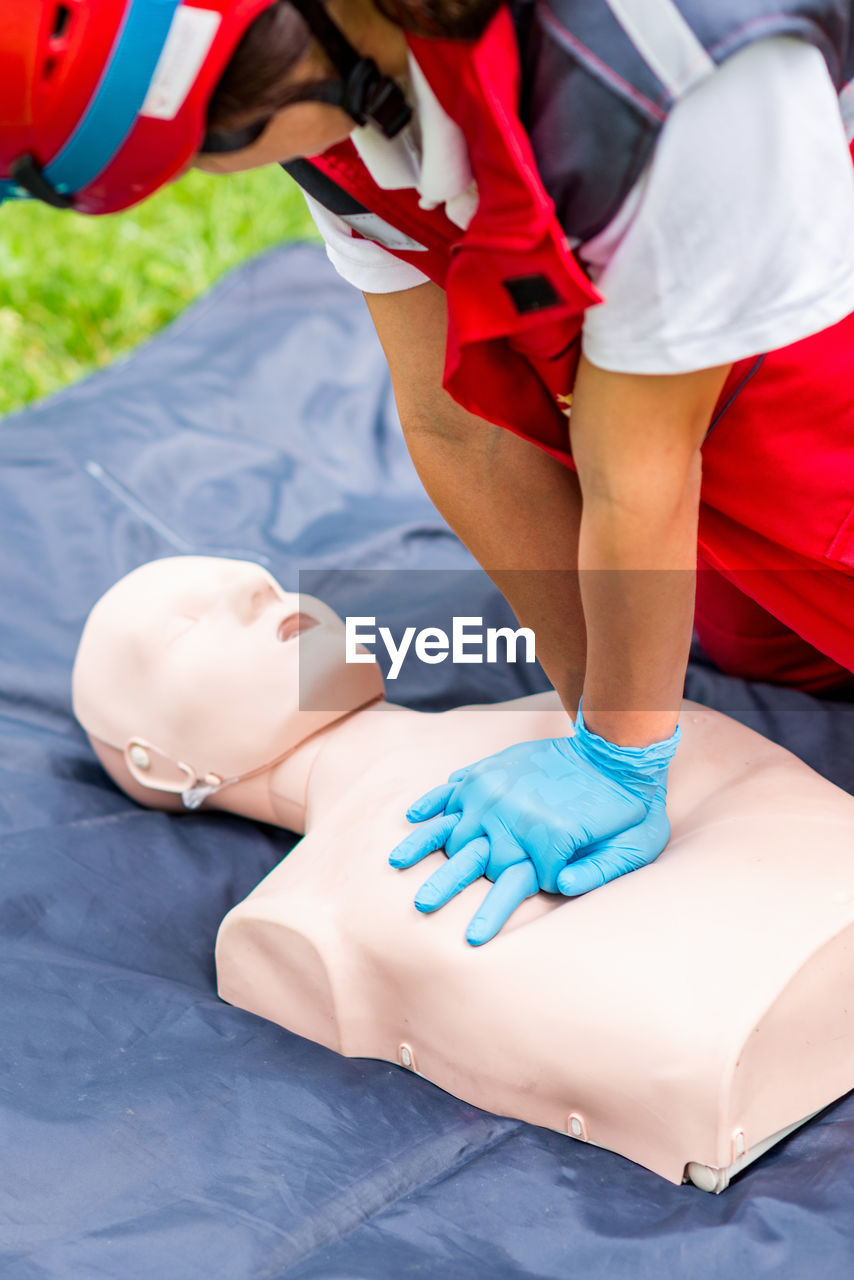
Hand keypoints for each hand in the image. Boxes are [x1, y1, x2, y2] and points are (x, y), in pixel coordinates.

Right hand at [389, 700, 679, 943]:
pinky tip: (413, 816)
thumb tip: (558, 886)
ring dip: (424, 847)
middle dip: (446, 885)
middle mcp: (513, 817)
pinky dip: (432, 803)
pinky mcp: (490, 772)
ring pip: (452, 826)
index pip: (512, 887)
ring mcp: (496, 792)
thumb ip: (597, 872)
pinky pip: (453, 789)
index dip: (496, 911)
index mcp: (546, 841)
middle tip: (422, 905)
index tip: (474, 937)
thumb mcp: (633, 847)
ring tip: (396, 863)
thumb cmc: (630, 807)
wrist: (615, 750)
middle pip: (471, 860)